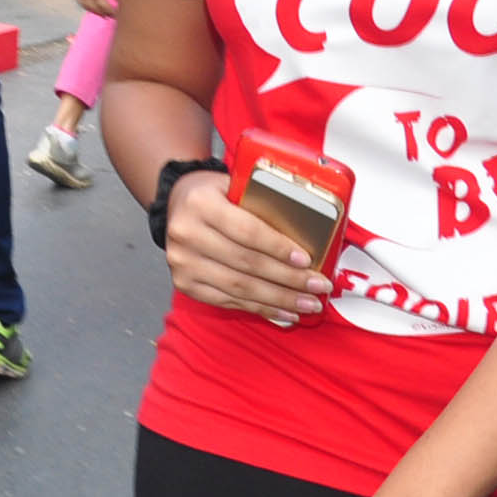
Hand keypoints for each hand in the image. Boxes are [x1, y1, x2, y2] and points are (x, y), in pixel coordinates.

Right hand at [164, 171, 328, 326]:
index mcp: (201, 203)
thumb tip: (310, 235)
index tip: (307, 261)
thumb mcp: (235, 185)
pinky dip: (259, 308)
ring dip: (279, 299)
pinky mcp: (184, 283)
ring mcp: (182, 262)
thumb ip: (263, 204)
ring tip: (307, 304)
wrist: (177, 204)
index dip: (279, 248)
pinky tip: (283, 311)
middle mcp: (186, 233)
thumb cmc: (215, 194)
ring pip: (239, 287)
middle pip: (246, 263)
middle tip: (319, 287)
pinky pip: (228, 301)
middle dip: (288, 279)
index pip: (247, 231)